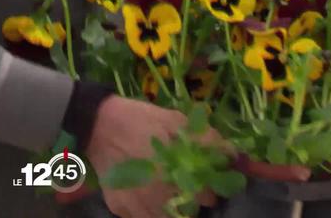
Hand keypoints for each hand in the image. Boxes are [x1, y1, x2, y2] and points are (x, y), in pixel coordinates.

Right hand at [85, 95, 218, 217]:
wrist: (99, 125)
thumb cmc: (142, 121)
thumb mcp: (177, 121)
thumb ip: (207, 139)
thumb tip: (232, 155)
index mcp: (174, 172)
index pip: (206, 196)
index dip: (212, 189)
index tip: (212, 183)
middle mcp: (156, 194)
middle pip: (187, 211)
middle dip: (194, 200)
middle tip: (192, 187)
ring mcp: (137, 204)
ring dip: (175, 208)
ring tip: (171, 191)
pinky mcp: (121, 208)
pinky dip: (153, 211)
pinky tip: (153, 196)